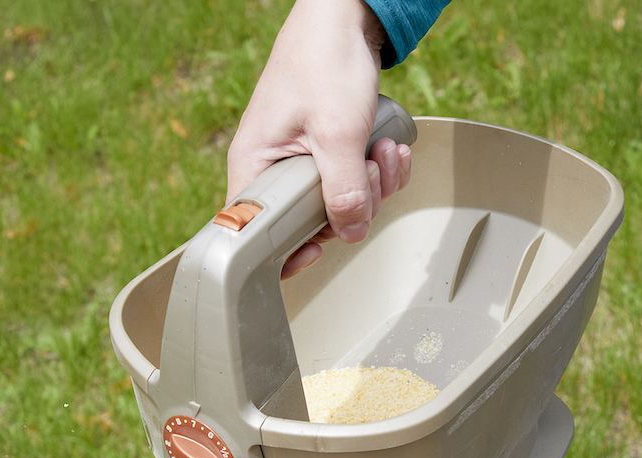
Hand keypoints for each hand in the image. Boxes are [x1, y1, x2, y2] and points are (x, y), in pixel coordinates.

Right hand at [226, 0, 411, 277]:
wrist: (343, 17)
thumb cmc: (324, 59)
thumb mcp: (337, 132)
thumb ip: (344, 190)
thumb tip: (350, 232)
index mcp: (255, 165)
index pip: (257, 232)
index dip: (288, 251)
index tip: (317, 251)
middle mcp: (273, 167)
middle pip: (312, 221)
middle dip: (353, 202)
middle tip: (368, 171)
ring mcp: (302, 160)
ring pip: (341, 202)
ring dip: (375, 183)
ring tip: (381, 150)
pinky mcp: (327, 151)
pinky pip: (355, 181)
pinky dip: (378, 169)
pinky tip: (386, 147)